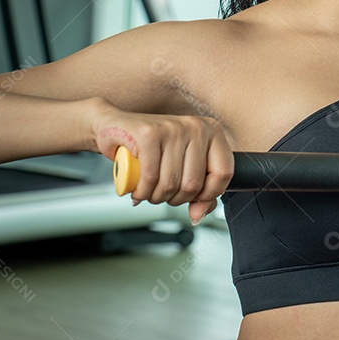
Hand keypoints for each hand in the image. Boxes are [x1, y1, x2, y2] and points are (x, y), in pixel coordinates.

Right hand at [87, 98, 233, 224]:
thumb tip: (199, 214)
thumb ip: (199, 192)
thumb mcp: (181, 166)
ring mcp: (173, 128)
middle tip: (163, 194)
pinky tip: (138, 188)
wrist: (114, 125)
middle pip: (194, 184)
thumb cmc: (150, 146)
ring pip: (170, 183)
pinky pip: (150, 177)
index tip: (194, 199)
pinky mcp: (149, 133)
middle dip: (175, 199)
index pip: (224, 172)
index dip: (208, 195)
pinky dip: (142, 191)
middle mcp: (195, 126)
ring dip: (155, 197)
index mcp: (211, 131)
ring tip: (148, 190)